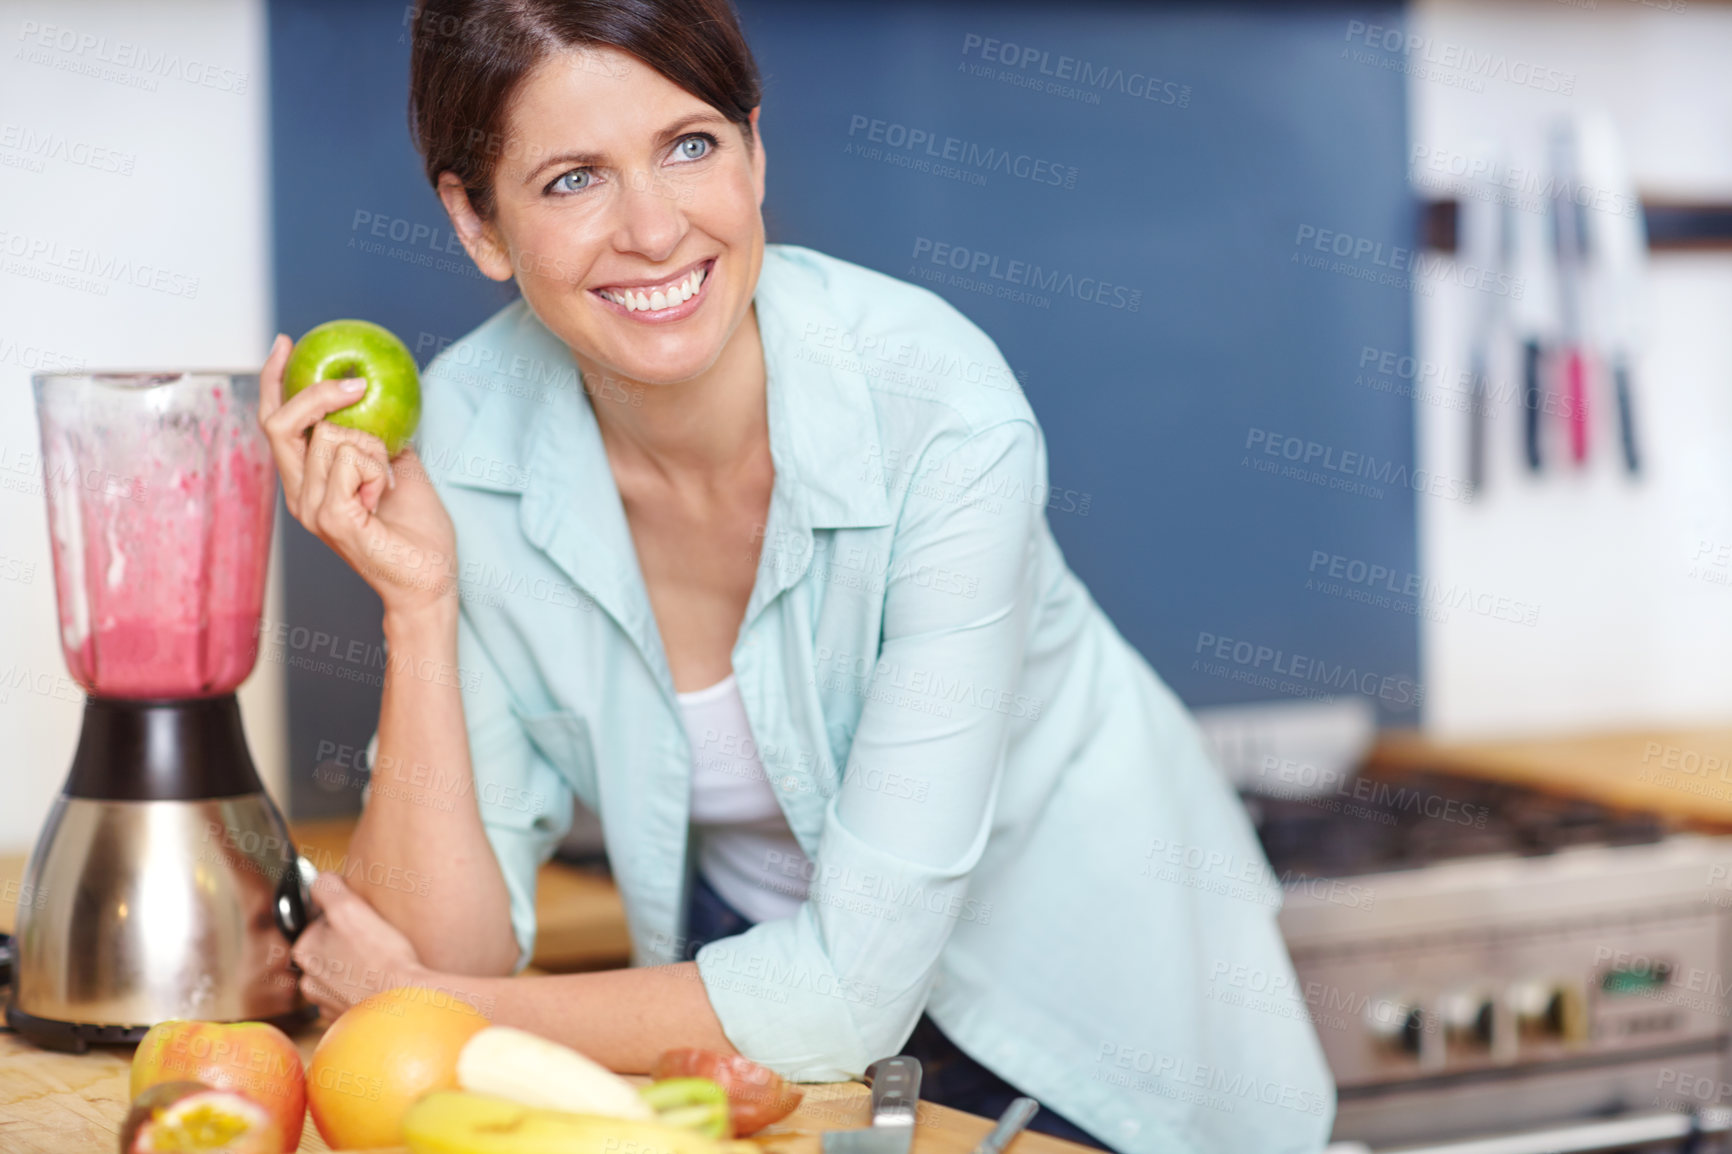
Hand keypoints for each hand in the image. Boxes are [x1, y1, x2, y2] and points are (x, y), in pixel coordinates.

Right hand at [257, 334, 459, 618]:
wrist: (430, 580)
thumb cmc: (418, 532)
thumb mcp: (399, 470)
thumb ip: (378, 438)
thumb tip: (377, 399)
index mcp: (308, 484)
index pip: (276, 425)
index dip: (274, 382)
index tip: (288, 344)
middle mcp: (299, 496)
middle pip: (281, 423)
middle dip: (318, 394)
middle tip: (357, 387)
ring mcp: (311, 509)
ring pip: (330, 437)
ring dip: (373, 448)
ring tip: (388, 484)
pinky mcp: (330, 518)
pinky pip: (349, 460)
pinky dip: (378, 469)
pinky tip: (386, 495)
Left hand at [291, 872, 433, 1018]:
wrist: (405, 1002)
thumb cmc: (381, 957)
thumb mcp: (350, 908)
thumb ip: (327, 887)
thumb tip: (320, 880)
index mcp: (305, 950)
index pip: (322, 919)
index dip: (346, 915)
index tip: (365, 920)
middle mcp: (309, 979)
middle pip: (330, 947)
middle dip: (350, 943)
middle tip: (376, 941)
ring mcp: (326, 1003)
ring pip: (341, 973)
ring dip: (356, 967)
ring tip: (380, 963)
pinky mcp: (346, 1018)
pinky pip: (352, 995)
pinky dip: (364, 989)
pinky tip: (380, 983)